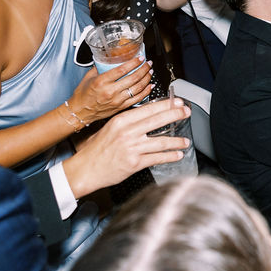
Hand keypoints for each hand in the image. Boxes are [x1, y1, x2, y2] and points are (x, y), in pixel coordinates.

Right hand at [61, 97, 189, 198]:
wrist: (84, 169)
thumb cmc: (96, 150)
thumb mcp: (109, 128)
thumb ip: (127, 122)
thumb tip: (148, 115)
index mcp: (121, 121)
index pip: (148, 109)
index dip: (166, 105)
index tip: (178, 101)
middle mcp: (128, 132)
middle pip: (157, 121)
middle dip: (175, 115)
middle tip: (186, 112)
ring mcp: (132, 148)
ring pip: (161, 141)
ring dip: (176, 141)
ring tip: (186, 141)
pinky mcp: (134, 163)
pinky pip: (157, 158)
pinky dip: (170, 156)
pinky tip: (177, 155)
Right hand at [68, 58, 153, 123]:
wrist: (79, 112)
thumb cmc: (83, 95)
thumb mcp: (88, 77)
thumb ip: (100, 67)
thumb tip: (110, 59)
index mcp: (102, 81)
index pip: (122, 69)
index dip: (134, 63)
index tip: (140, 58)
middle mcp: (110, 91)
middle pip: (133, 78)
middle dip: (144, 69)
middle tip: (149, 63)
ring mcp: (117, 100)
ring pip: (137, 88)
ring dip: (146, 79)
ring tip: (150, 72)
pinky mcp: (121, 107)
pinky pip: (137, 98)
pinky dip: (146, 91)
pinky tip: (150, 86)